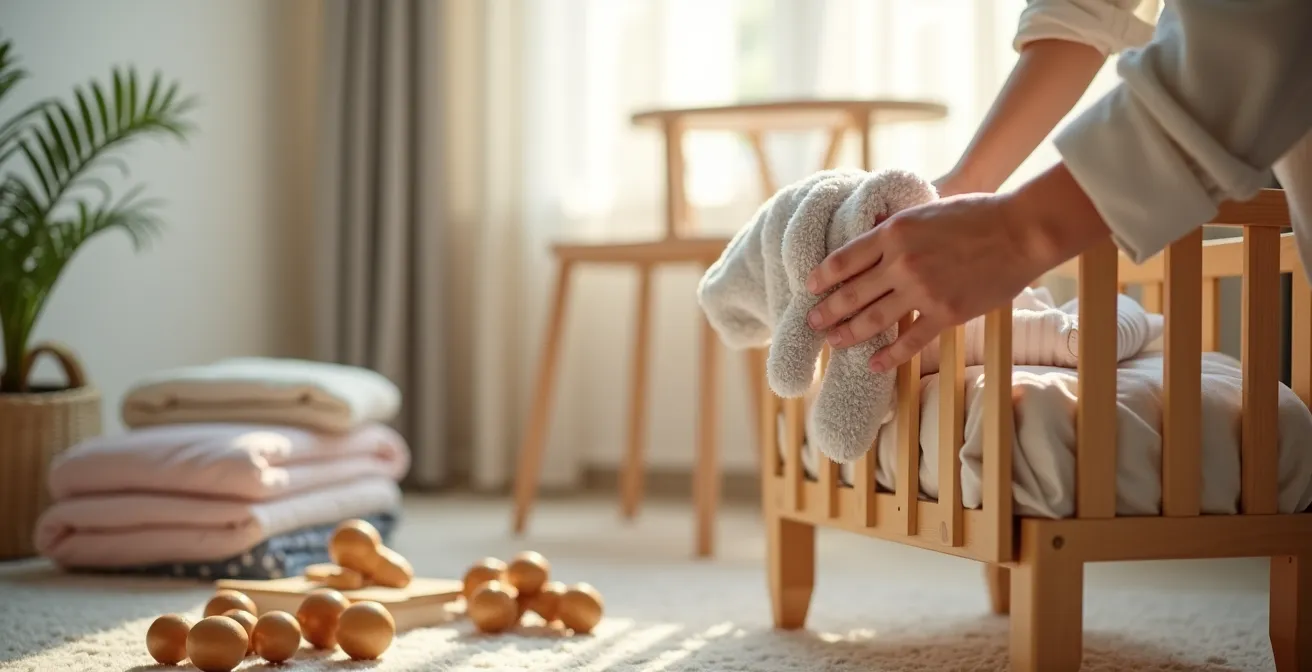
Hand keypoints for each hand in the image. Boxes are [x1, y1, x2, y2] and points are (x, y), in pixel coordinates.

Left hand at [804, 163, 1111, 372]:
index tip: (810, 287)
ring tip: (833, 342)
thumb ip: (897, 225)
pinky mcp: (945, 313)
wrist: (1020, 230)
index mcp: (893, 233)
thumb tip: (873, 230)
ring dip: (847, 334)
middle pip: (850, 294)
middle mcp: (900, 263)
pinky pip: (909, 341)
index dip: (822, 276)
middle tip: (812, 322)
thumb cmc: (977, 213)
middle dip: (826, 311)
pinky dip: (888, 356)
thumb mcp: (925, 210)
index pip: (843, 259)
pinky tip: (873, 364)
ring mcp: (922, 291)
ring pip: (872, 320)